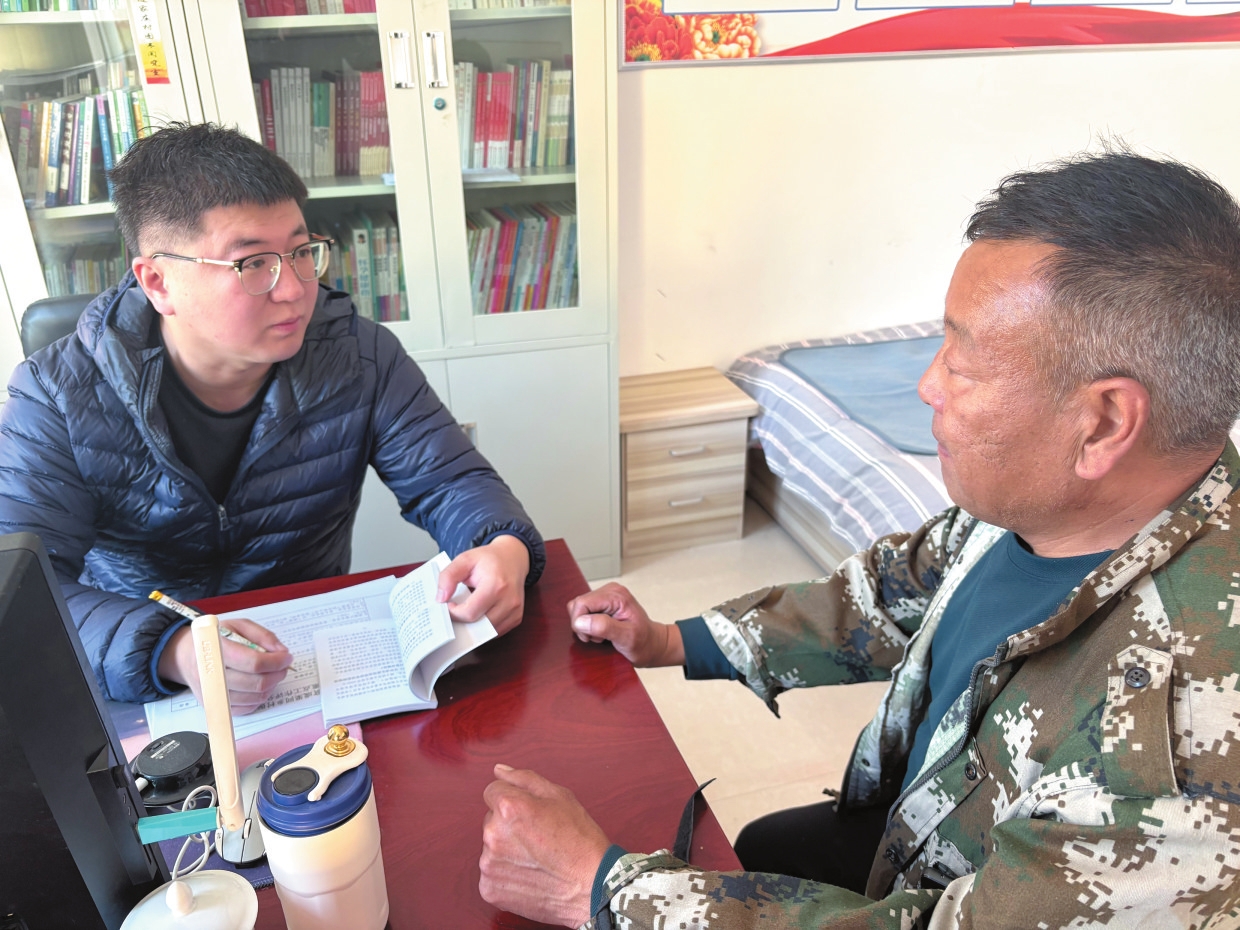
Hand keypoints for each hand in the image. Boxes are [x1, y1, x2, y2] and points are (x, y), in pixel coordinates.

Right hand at [158, 618, 292, 714]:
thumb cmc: (216, 639)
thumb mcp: (238, 625)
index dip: (276, 661)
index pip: (253, 662)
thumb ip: (262, 635)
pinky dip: (259, 698)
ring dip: (271, 686)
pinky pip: (246, 709)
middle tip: (283, 666)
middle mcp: (212, 675)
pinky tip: (260, 685)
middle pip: (256, 683)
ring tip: (273, 674)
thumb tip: (281, 651)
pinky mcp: (214, 706)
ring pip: (254, 698)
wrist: (186, 655)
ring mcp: (212, 694)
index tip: (287, 657)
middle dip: (277, 674)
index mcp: (217, 651)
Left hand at [438, 534, 529, 635]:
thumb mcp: (465, 559)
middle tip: (456, 608)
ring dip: (473, 625)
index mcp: (496, 585)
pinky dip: (484, 626)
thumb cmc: (489, 559)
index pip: (469, 612)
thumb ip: (448, 576)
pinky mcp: (516, 618)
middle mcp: (509, 600)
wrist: (513, 558)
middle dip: (462, 620)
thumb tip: (441, 599)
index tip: (449, 604)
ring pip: (486, 632)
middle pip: (478, 625)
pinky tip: (480, 612)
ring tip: (468, 609)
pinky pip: (495, 631)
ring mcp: (515, 611)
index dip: (454, 613)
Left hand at [479, 764, 610, 927]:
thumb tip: (499, 771)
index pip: (492, 792)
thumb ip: (524, 779)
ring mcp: (489, 864)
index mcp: (508, 807)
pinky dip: (507, 875)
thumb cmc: (580, 840)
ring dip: (507, 850)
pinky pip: (492, 874)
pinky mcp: (490, 888)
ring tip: (536, 860)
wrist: (592, 885)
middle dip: (509, 825)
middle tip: (538, 838)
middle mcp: (493, 834)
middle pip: (492, 821)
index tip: (528, 815)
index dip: (513, 801)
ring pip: (492, 848)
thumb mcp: (559, 796)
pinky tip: (530, 876)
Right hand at [566, 582, 684, 666]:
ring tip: (602, 635)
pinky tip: (601, 632)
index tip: (592, 637)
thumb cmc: (643, 643)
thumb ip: (604, 627)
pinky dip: (588, 625)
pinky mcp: (603, 603)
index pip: (581, 603)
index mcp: (616, 595)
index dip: (580, 623)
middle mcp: (610, 591)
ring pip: (578, 608)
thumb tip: (581, 621)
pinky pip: (584, 611)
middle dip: (583, 625)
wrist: (652, 645)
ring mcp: (606, 596)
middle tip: (599, 637)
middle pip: (578, 604)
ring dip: (585, 626)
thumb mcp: (626, 638)